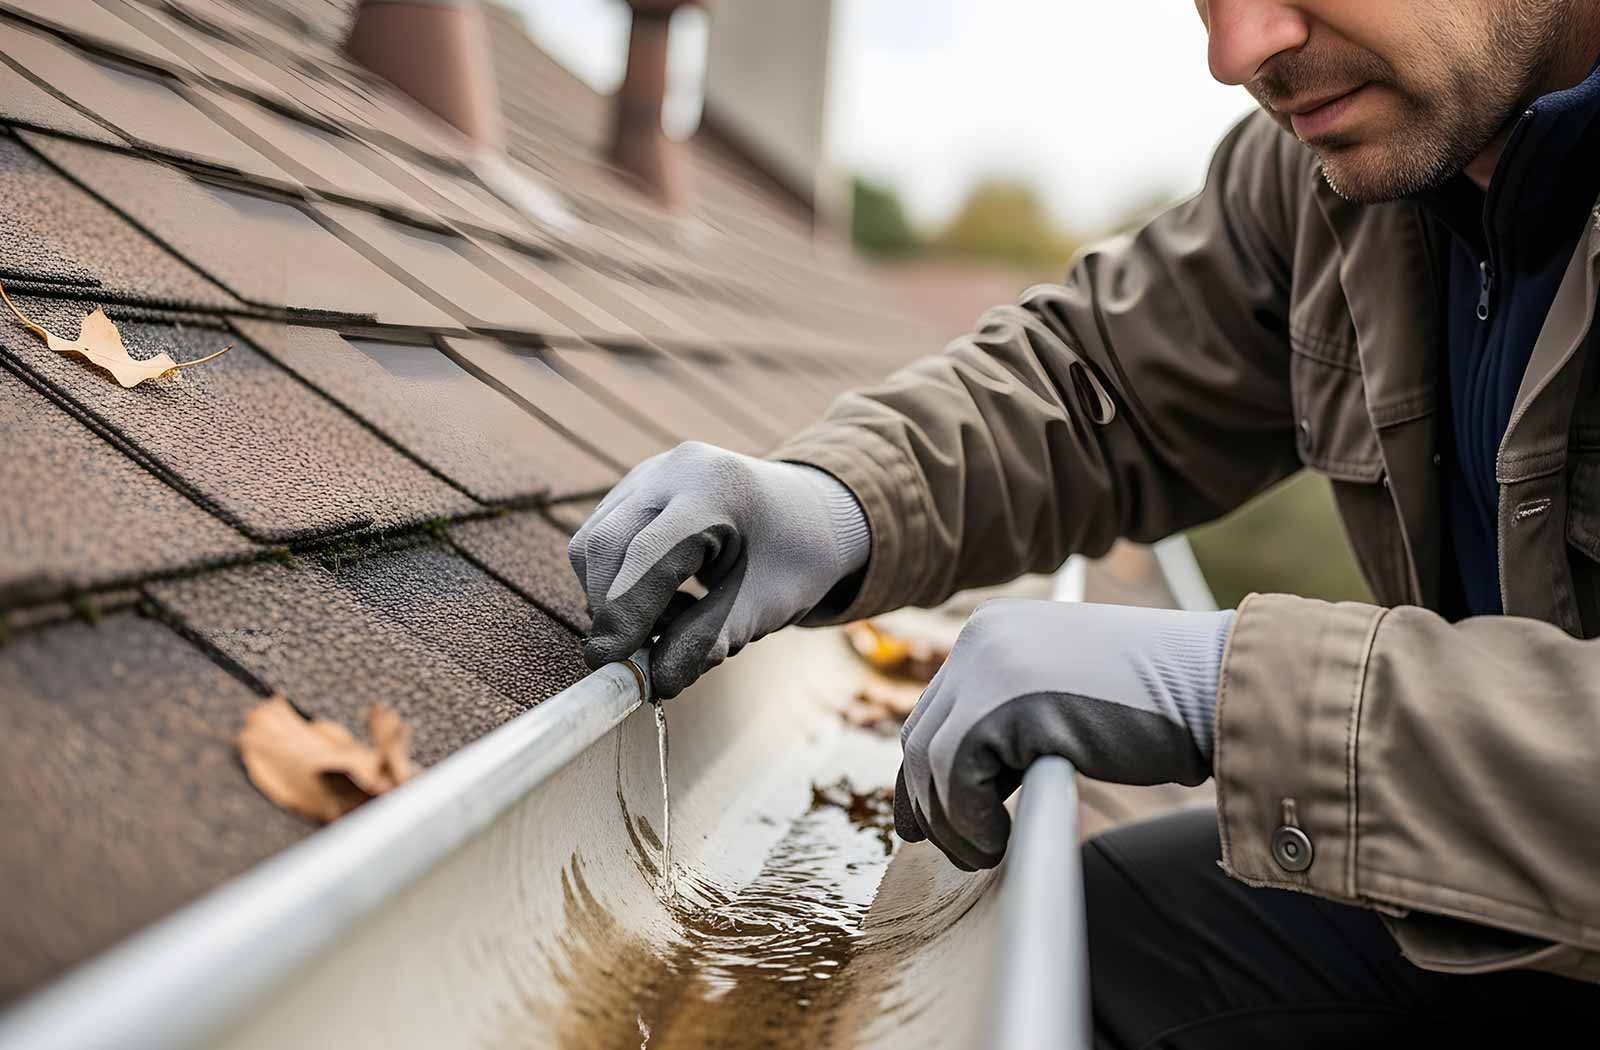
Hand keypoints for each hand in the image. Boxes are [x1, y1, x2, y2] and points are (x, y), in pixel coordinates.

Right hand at [569, 442, 869, 697]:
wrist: (808, 514)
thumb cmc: (793, 559)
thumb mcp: (765, 606)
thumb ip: (709, 641)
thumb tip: (657, 682)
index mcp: (717, 489)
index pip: (650, 553)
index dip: (625, 610)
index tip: (609, 661)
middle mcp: (674, 470)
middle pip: (606, 542)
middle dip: (611, 608)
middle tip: (642, 656)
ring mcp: (649, 474)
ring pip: (593, 542)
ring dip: (612, 596)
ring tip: (676, 618)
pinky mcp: (635, 488)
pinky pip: (600, 539)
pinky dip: (617, 581)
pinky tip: (666, 596)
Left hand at [895, 599, 1234, 869]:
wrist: (1213, 684)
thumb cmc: (1158, 703)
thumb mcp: (1064, 695)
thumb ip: (1011, 720)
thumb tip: (956, 781)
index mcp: (995, 630)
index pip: (936, 711)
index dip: (929, 773)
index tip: (933, 820)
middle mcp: (981, 639)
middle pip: (921, 734)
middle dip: (930, 800)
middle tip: (960, 847)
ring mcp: (987, 666)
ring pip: (928, 760)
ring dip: (950, 821)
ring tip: (987, 851)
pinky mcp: (1002, 705)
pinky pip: (954, 778)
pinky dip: (969, 822)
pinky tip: (1001, 842)